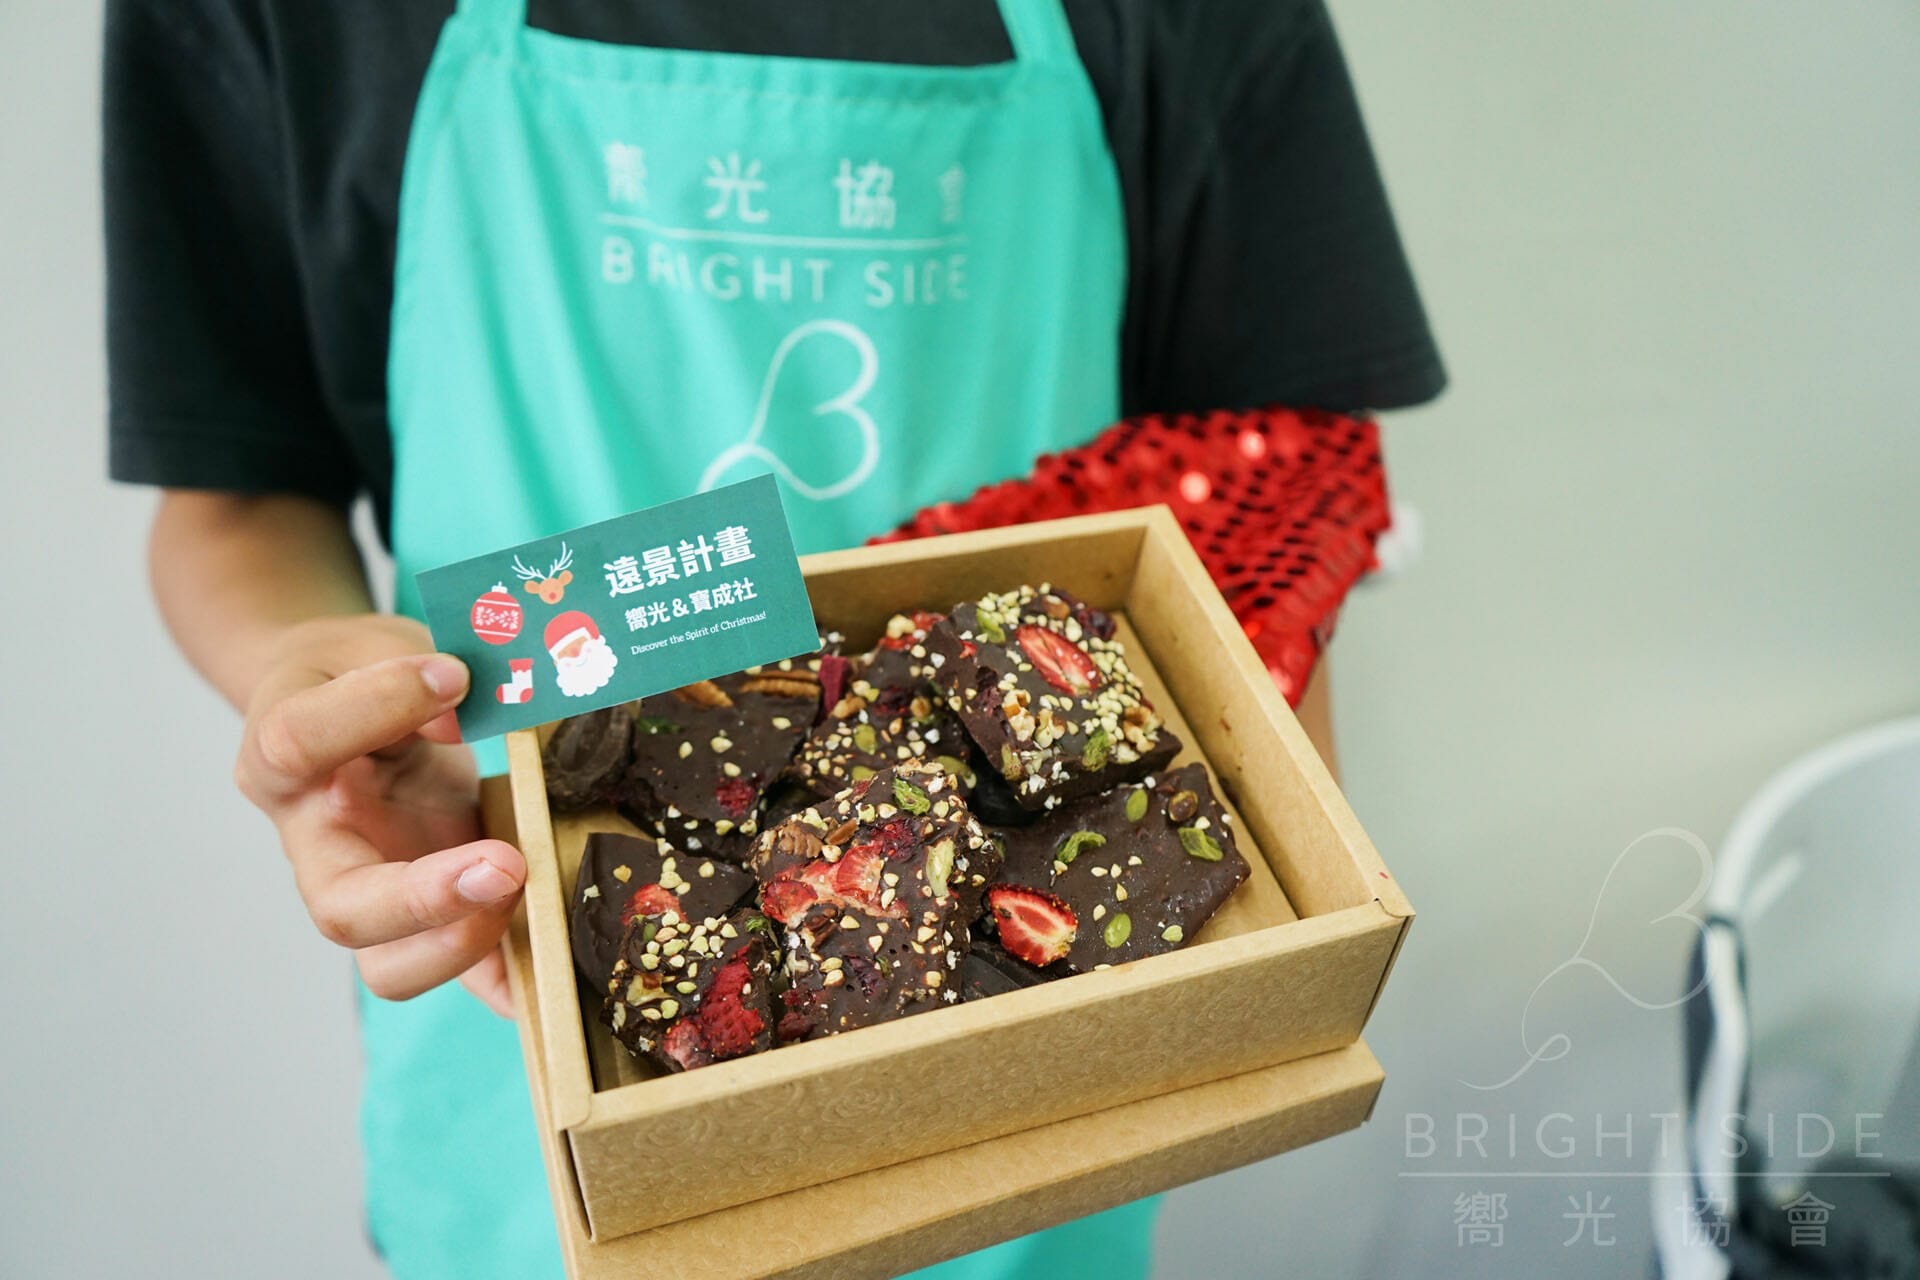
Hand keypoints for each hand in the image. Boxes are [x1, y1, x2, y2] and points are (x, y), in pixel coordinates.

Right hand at [234, 614, 526, 1015]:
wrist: (338, 700)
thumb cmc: (354, 671)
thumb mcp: (372, 641)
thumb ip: (407, 664)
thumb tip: (456, 706)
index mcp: (283, 757)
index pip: (299, 742)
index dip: (374, 707)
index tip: (450, 676)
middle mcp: (315, 842)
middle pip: (340, 906)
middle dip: (423, 899)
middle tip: (503, 863)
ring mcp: (370, 889)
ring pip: (387, 963)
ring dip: (463, 945)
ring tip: (527, 891)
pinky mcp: (425, 912)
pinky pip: (456, 970)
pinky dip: (502, 986)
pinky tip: (548, 986)